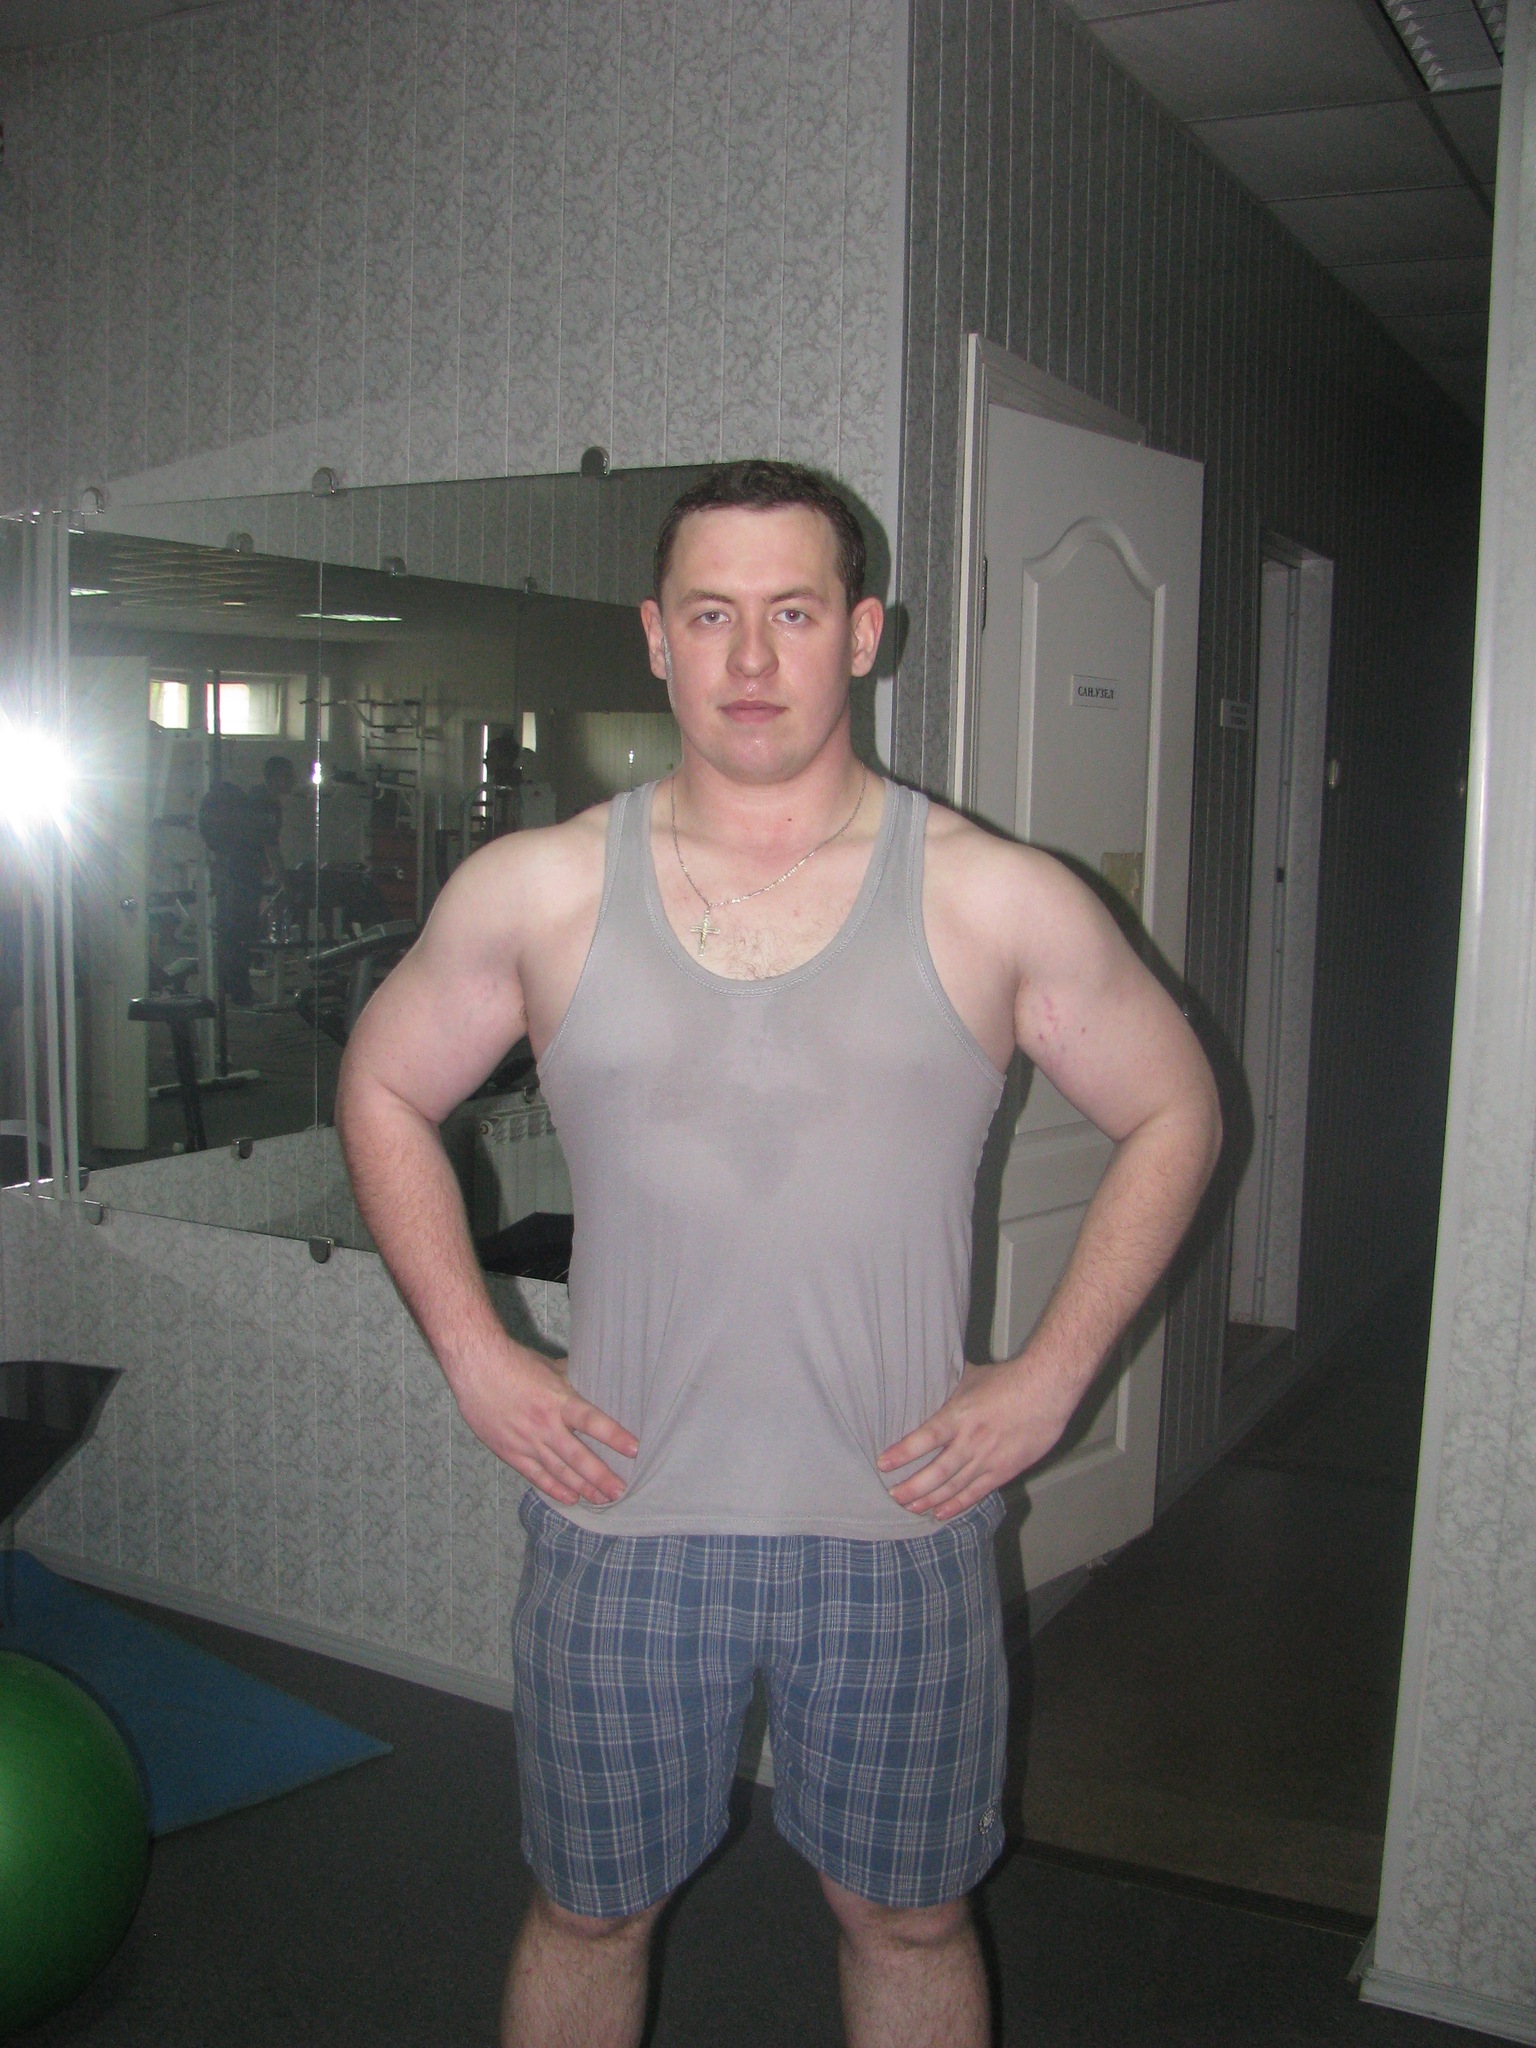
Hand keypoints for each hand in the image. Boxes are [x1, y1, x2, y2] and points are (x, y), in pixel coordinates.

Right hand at [451, 1342, 637, 1508]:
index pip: (593, 1422)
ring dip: (582, 1487)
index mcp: (558, 1400)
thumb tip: (592, 1379)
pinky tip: (570, 1498)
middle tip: (620, 1491)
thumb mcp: (549, 1367)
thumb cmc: (514, 1362)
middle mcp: (545, 1425)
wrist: (476, 1368)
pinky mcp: (510, 1452)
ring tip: (602, 1499)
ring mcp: (527, 1441)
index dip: (614, 1436)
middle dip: (601, 1476)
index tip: (634, 1449)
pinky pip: (535, 1476)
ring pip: (559, 1471)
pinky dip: (553, 1488)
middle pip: (578, 1457)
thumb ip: (571, 1379)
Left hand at [877, 1360, 1076, 1520]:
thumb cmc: (1008, 1380)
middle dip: (911, 1487)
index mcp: (959, 1416)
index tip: (883, 1464)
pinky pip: (976, 1493)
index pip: (924, 1439)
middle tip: (892, 1495)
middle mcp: (970, 1442)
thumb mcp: (971, 1376)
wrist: (1046, 1391)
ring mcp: (987, 1459)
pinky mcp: (1003, 1471)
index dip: (902, 1453)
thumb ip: (948, 1384)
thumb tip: (927, 1375)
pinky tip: (940, 1513)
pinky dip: (957, 1505)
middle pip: (935, 1472)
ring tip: (909, 1507)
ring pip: (952, 1487)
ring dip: (929, 1499)